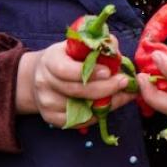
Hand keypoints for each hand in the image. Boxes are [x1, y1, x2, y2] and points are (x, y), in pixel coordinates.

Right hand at [15, 42, 135, 126]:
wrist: (42, 75)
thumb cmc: (66, 57)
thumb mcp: (77, 45)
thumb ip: (96, 45)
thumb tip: (114, 50)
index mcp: (49, 61)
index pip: (66, 70)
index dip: (89, 72)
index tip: (109, 71)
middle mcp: (44, 83)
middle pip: (76, 91)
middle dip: (105, 88)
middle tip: (124, 82)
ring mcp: (46, 103)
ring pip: (80, 108)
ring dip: (106, 103)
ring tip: (124, 94)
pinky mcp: (51, 118)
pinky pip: (79, 121)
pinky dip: (98, 114)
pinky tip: (112, 105)